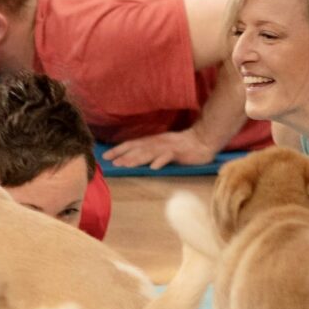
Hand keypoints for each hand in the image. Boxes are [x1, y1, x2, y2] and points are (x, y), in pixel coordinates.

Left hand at [102, 129, 218, 169]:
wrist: (202, 140)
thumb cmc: (181, 146)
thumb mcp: (161, 146)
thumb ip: (148, 151)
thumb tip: (131, 158)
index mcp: (152, 141)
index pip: (132, 144)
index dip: (118, 150)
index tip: (105, 156)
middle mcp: (157, 142)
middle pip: (137, 148)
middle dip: (123, 155)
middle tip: (112, 163)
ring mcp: (167, 147)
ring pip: (149, 152)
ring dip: (136, 159)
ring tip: (125, 165)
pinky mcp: (178, 152)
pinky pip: (168, 157)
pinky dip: (160, 161)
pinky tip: (153, 168)